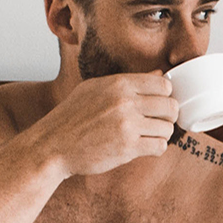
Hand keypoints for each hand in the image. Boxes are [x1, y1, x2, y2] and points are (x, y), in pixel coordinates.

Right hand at [23, 73, 177, 177]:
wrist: (53, 145)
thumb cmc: (71, 117)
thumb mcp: (95, 89)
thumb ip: (128, 82)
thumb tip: (160, 74)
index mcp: (119, 84)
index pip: (163, 83)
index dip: (166, 94)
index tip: (159, 103)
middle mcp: (126, 102)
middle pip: (170, 106)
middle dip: (168, 115)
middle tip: (159, 121)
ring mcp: (127, 125)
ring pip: (167, 127)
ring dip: (161, 133)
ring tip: (149, 135)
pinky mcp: (128, 148)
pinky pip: (159, 146)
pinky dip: (156, 148)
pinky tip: (145, 147)